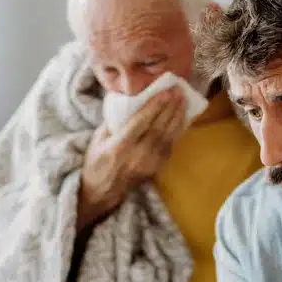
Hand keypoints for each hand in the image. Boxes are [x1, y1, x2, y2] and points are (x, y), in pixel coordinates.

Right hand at [77, 87, 187, 228]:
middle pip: (158, 128)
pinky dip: (178, 130)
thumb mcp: (98, 139)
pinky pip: (170, 146)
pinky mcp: (156, 168)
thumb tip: (129, 100)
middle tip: (178, 90)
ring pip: (168, 137)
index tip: (165, 92)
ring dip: (177, 117)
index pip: (140, 123)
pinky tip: (182, 117)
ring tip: (183, 100)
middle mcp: (137, 155)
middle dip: (169, 108)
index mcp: (119, 147)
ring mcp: (149, 164)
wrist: (102, 190)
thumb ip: (114, 121)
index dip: (154, 107)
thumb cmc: (97, 161)